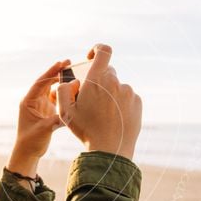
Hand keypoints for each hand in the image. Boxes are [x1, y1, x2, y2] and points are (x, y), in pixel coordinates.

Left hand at [7, 60, 69, 176]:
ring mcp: (41, 105)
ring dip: (62, 83)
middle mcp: (34, 101)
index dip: (50, 72)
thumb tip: (70, 114)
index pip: (40, 83)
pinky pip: (57, 99)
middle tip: (69, 63)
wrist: (28, 152)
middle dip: (57, 72)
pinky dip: (64, 95)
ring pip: (53, 90)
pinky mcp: (48, 111)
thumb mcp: (43, 129)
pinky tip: (74, 91)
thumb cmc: (30, 141)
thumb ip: (56, 120)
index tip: (60, 63)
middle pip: (47, 82)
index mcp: (28, 101)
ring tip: (74, 75)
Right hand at [56, 44, 141, 159]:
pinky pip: (127, 97)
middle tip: (92, 100)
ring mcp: (128, 92)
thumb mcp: (65, 111)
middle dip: (99, 82)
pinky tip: (114, 119)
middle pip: (108, 72)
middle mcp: (115, 82)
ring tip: (104, 115)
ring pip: (117, 87)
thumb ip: (63, 90)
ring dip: (110, 95)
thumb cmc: (85, 130)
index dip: (97, 50)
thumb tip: (72, 82)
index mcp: (96, 80)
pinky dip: (120, 104)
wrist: (110, 149)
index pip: (104, 51)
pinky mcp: (137, 102)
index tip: (91, 58)